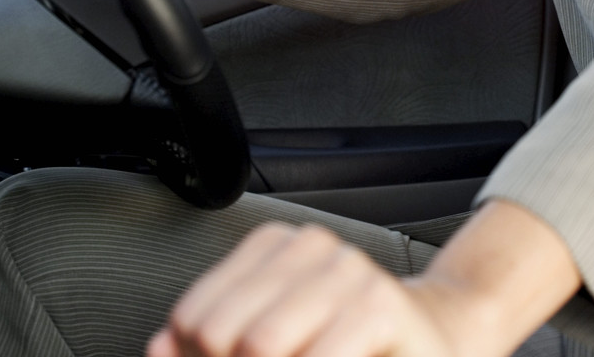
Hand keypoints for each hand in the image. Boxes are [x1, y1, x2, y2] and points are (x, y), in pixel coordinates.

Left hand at [147, 222, 459, 356]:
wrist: (435, 340)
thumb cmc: (351, 347)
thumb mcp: (274, 341)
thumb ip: (210, 345)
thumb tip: (159, 346)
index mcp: (277, 247)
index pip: (192, 316)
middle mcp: (311, 246)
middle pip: (219, 332)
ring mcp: (348, 270)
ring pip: (260, 344)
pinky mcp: (380, 304)